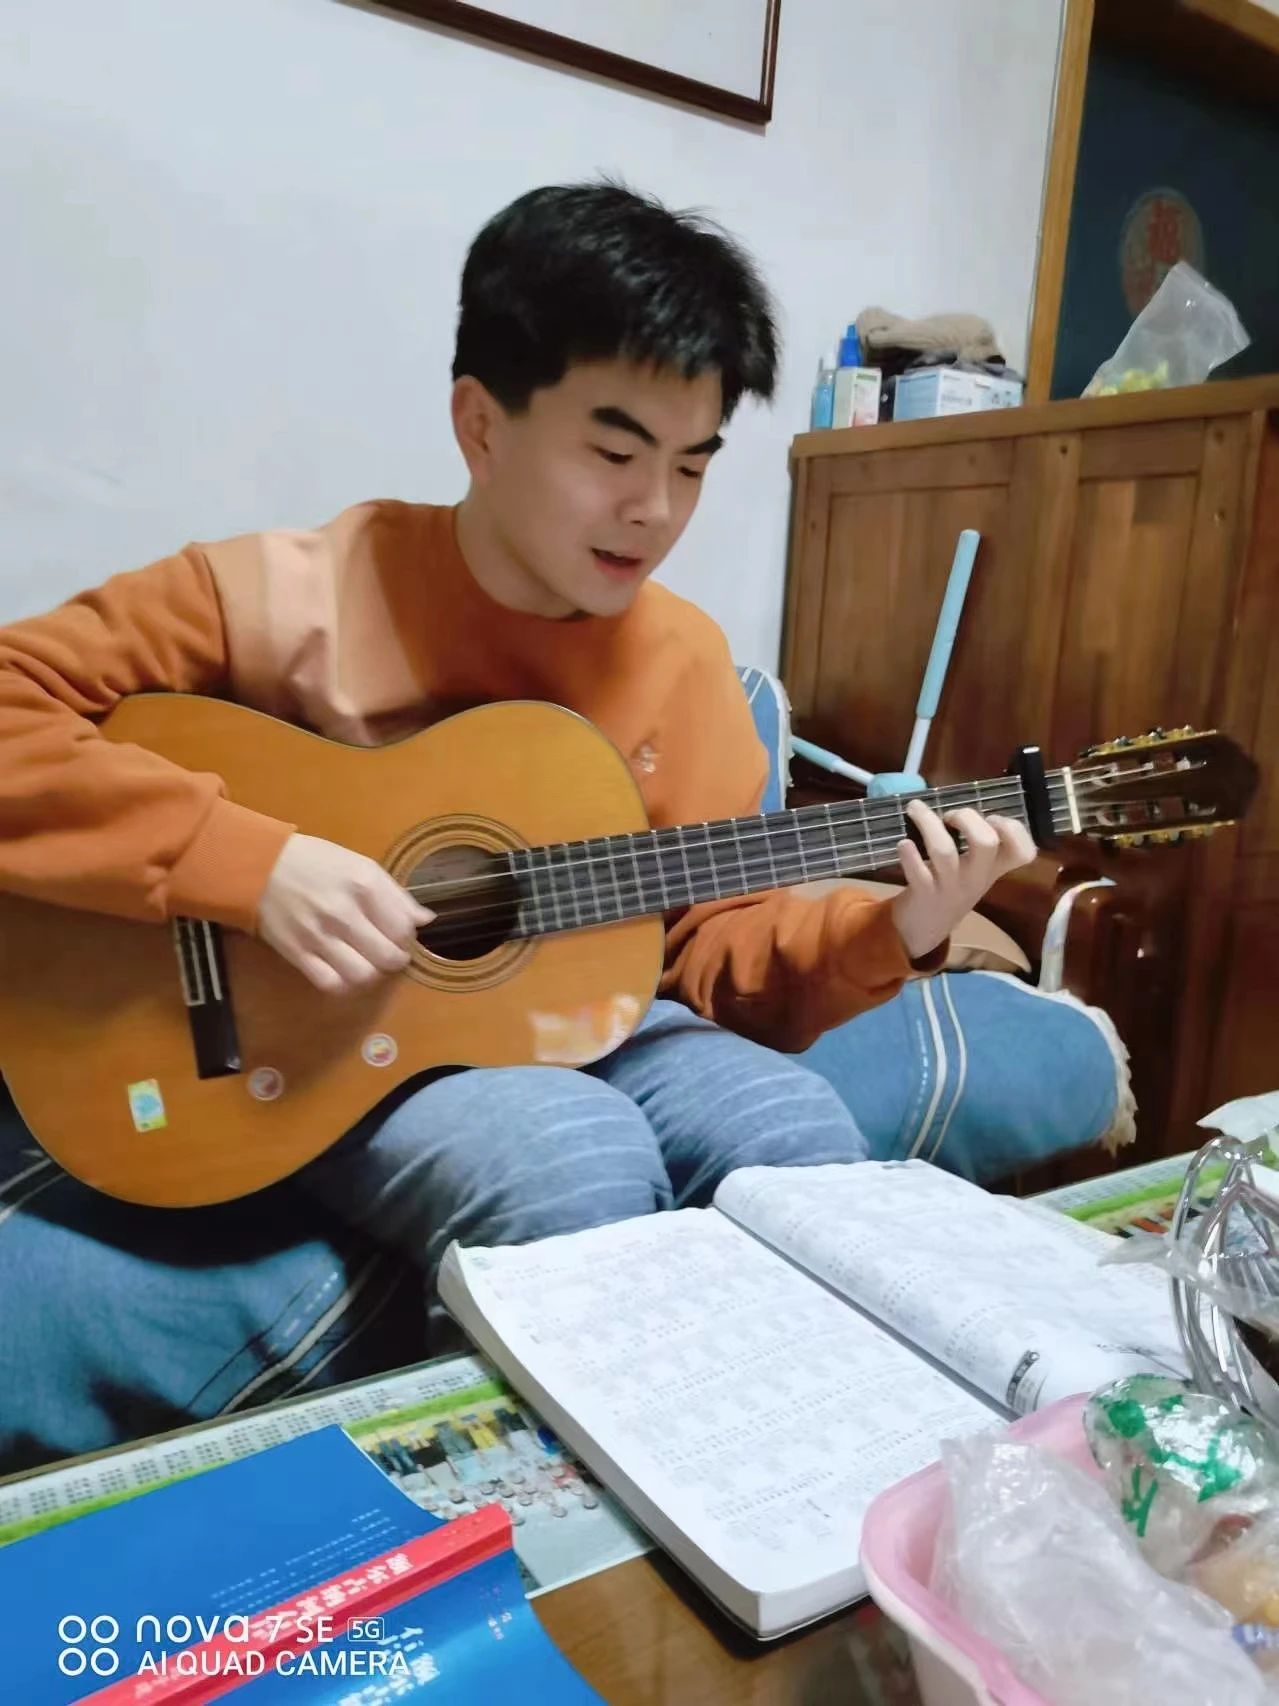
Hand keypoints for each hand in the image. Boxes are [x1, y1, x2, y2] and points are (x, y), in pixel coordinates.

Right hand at [257, 834, 433, 993]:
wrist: (259, 867)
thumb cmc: (315, 862)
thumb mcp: (360, 865)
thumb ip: (395, 894)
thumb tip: (425, 920)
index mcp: (363, 885)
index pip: (404, 928)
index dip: (407, 936)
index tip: (398, 933)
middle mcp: (343, 912)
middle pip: (388, 957)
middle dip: (395, 959)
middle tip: (388, 952)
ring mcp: (319, 936)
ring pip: (363, 976)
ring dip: (371, 974)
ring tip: (367, 962)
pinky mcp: (298, 954)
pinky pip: (331, 984)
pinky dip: (344, 984)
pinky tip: (344, 970)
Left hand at [891, 801, 1034, 961]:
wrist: (925, 929)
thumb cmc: (951, 889)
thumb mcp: (975, 871)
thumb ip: (977, 844)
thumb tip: (963, 805)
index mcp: (992, 869)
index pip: (1023, 852)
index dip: (1014, 829)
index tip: (993, 818)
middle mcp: (976, 878)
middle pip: (986, 843)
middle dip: (968, 818)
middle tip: (950, 815)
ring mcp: (950, 887)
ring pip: (944, 852)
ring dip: (929, 824)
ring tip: (915, 809)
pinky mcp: (923, 896)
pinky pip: (918, 873)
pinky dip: (909, 855)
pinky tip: (903, 844)